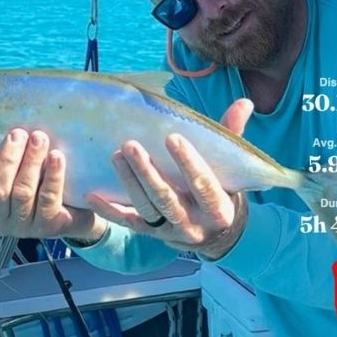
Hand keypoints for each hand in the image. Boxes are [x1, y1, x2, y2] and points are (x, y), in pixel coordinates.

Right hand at [0, 129, 104, 241]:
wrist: (74, 210)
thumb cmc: (35, 183)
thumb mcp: (14, 172)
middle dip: (8, 159)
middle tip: (18, 134)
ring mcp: (23, 226)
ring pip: (23, 193)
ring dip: (31, 162)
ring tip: (39, 138)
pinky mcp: (48, 226)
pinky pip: (49, 198)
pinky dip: (53, 176)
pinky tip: (56, 157)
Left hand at [88, 99, 253, 259]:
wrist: (218, 234)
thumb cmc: (224, 190)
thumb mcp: (233, 169)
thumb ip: (233, 136)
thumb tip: (244, 102)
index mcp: (219, 208)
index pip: (204, 184)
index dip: (188, 162)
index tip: (172, 138)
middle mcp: (195, 224)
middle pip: (168, 198)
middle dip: (148, 172)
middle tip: (130, 145)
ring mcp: (171, 231)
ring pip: (147, 208)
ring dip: (130, 183)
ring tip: (116, 156)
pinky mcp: (153, 234)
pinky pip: (129, 223)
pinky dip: (110, 211)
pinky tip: (92, 195)